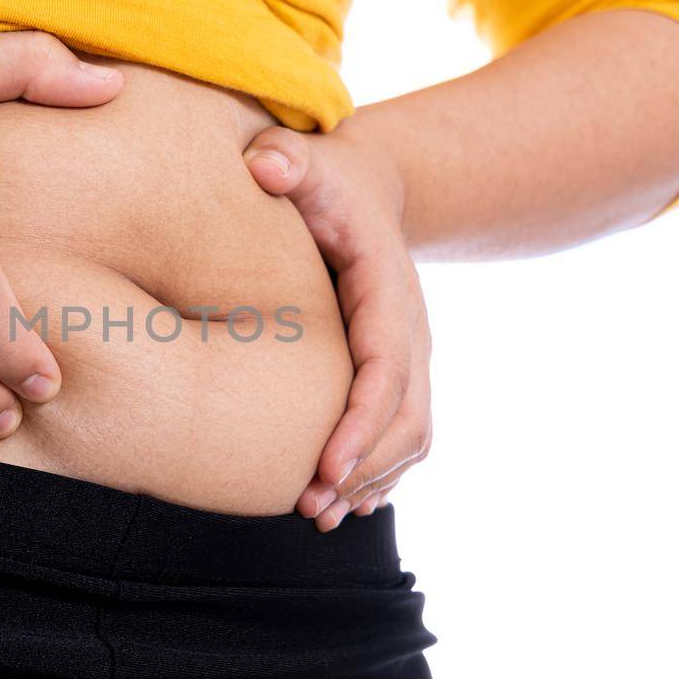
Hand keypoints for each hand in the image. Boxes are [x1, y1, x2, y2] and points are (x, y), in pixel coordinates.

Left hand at [244, 120, 431, 530]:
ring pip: (412, 436)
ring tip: (318, 516)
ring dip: (372, 482)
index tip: (328, 467)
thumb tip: (265, 166)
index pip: (385, 369)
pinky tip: (342, 505)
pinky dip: (379, 474)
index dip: (361, 423)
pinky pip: (402, 435)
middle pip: (408, 419)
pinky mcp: (395, 372)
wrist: (370, 190)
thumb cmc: (328, 183)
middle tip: (309, 506)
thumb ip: (287, 161)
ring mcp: (409, 356)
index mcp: (388, 293)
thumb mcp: (309, 162)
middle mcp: (410, 332)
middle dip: (365, 469)